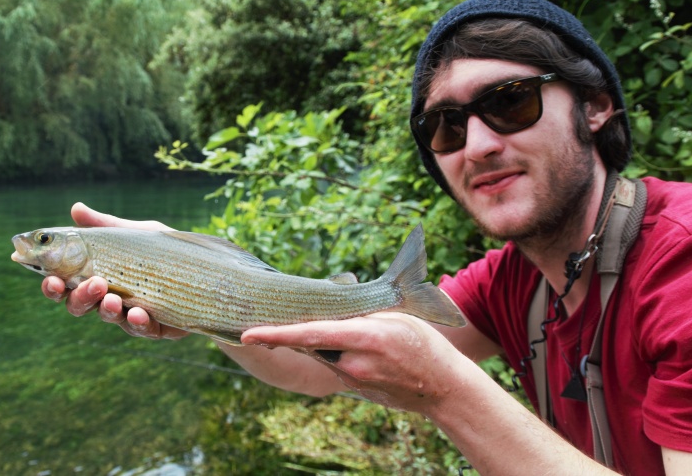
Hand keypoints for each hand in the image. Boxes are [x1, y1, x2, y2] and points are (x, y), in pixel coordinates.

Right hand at [41, 202, 189, 339]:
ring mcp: (131, 315)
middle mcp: (110, 298)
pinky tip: (137, 313)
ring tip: (111, 296)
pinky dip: (137, 322)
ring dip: (106, 308)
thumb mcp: (137, 234)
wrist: (208, 270)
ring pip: (108, 317)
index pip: (66, 285)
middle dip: (79, 297)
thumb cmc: (165, 251)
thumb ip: (106, 226)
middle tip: (90, 283)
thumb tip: (75, 208)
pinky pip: (142, 329)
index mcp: (98, 276)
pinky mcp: (157, 327)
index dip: (53, 286)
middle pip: (79, 306)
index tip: (50, 279)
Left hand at [241, 312, 470, 412]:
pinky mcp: (356, 388)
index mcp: (364, 337)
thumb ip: (362, 312)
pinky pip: (336, 365)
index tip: (246, 335)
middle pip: (310, 343)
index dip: (276, 334)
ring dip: (320, 341)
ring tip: (342, 329)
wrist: (445, 388)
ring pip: (322, 354)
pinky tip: (354, 348)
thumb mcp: (396, 317)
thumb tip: (334, 302)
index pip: (311, 333)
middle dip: (291, 332)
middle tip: (268, 321)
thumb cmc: (425, 343)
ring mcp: (354, 379)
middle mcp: (354, 362)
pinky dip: (335, 353)